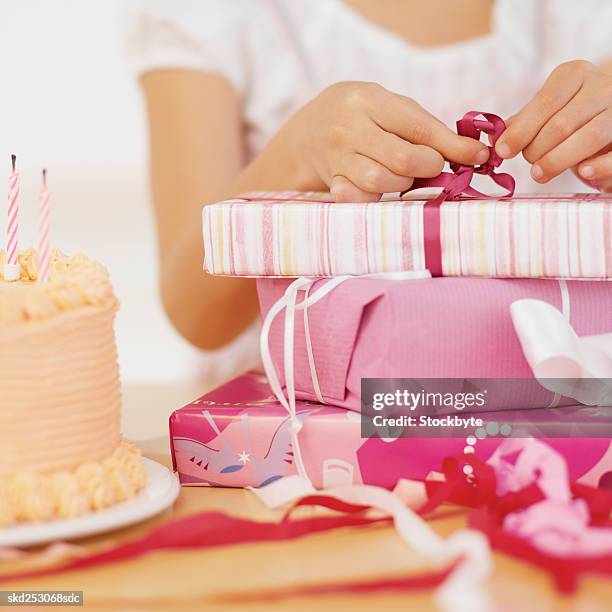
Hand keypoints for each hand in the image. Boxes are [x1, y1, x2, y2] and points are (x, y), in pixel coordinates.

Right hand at [285, 81, 488, 201]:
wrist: (308, 131)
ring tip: (404, 174)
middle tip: (431, 166)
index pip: (418, 127)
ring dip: (403, 183)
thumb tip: (474, 153)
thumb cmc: (362, 117)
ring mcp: (336, 158)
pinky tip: (379, 187)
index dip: (452, 146)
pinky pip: (360, 198)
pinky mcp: (331, 182)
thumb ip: (426, 128)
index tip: (478, 156)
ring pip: (381, 182)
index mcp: (369, 100)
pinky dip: (378, 197)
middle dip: (427, 167)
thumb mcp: (389, 108)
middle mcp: (348, 128)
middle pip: (402, 159)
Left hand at [495, 60, 611, 191]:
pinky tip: (582, 173)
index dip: (521, 130)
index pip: (545, 102)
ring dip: (559, 160)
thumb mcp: (546, 107)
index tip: (503, 151)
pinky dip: (599, 166)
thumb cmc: (570, 110)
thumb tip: (495, 138)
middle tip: (528, 165)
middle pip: (563, 123)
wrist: (610, 105)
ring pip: (591, 136)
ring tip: (540, 173)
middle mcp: (602, 87)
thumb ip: (522, 122)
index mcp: (574, 75)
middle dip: (537, 149)